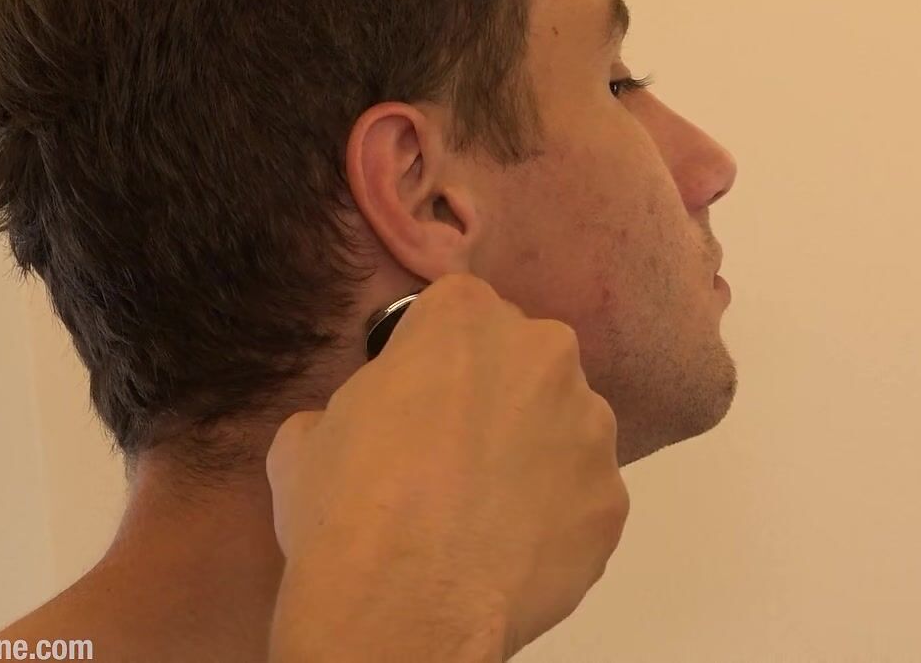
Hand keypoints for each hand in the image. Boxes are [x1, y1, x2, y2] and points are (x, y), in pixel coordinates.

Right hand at [266, 272, 628, 659]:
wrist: (405, 607)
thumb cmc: (347, 507)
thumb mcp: (307, 436)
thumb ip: (356, 405)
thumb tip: (366, 428)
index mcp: (466, 318)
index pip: (458, 312)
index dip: (434, 357)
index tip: (417, 399)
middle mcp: (544, 354)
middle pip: (524, 361)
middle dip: (496, 398)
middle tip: (451, 457)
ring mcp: (590, 429)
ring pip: (565, 427)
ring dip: (534, 455)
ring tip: (485, 513)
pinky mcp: (613, 500)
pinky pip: (583, 497)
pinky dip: (556, 518)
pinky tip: (512, 550)